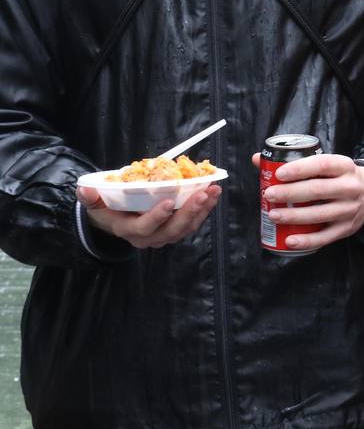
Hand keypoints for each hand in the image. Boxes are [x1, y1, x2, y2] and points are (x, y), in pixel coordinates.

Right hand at [79, 185, 220, 249]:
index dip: (157, 216)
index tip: (169, 201)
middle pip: (172, 229)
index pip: (144, 227)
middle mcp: (149, 238)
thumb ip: (91, 198)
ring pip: (186, 227)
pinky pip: (193, 223)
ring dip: (202, 209)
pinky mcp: (176, 230)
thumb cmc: (108, 210)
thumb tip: (84, 190)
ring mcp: (164, 235)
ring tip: (214, 191)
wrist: (116, 222)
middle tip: (203, 193)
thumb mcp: (96, 205)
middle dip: (190, 212)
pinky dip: (205, 209)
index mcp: (129, 230)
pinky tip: (213, 194)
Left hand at [256, 153, 363, 251]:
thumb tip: (258, 159)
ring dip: (294, 216)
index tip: (279, 174)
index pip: (322, 165)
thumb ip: (295, 162)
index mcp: (344, 166)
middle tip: (269, 194)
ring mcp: (350, 209)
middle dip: (290, 193)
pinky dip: (307, 240)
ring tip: (273, 215)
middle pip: (318, 190)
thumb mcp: (327, 164)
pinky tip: (289, 240)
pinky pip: (325, 237)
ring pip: (320, 214)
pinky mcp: (347, 228)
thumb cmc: (340, 177)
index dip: (300, 169)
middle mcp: (351, 187)